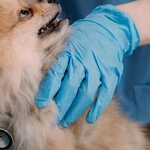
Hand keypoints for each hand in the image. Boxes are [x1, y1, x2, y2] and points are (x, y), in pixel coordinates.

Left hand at [35, 5, 139, 126]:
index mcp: (69, 52)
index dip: (47, 90)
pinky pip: (105, 94)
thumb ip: (56, 58)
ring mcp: (98, 68)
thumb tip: (38, 76)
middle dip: (60, 105)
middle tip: (51, 119)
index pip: (56, 73)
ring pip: (86, 93)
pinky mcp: (111, 75)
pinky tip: (89, 119)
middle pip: (70, 87)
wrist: (110, 27)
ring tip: (65, 121)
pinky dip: (97, 108)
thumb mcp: (67, 41)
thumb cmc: (82, 38)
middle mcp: (83, 61)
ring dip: (75, 110)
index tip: (39, 104)